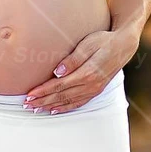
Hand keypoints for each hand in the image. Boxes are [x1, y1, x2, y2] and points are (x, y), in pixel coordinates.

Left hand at [23, 28, 138, 114]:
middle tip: (26, 105)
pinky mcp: (96, 90)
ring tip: (36, 109)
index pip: (59, 85)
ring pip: (68, 102)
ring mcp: (94, 89)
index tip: (29, 94)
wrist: (123, 46)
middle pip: (61, 96)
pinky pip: (78, 103)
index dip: (43, 91)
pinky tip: (55, 110)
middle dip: (42, 101)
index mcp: (87, 73)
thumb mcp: (88, 44)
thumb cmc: (104, 41)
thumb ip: (73, 59)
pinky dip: (65, 108)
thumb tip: (57, 72)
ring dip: (50, 106)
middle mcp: (90, 85)